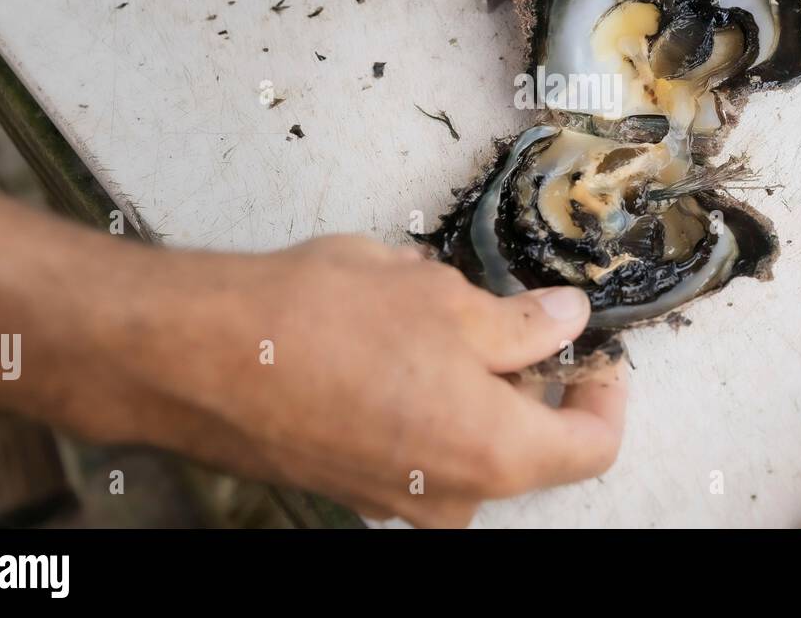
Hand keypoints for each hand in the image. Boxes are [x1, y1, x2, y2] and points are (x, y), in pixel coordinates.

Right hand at [105, 235, 625, 527]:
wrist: (194, 356)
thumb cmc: (319, 323)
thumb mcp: (444, 298)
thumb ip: (520, 323)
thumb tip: (564, 321)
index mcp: (493, 453)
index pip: (591, 444)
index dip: (606, 392)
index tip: (598, 350)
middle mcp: (450, 497)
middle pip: (528, 445)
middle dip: (532, 378)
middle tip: (516, 314)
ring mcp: (396, 501)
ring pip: (467, 439)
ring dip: (472, 382)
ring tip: (433, 312)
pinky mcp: (351, 485)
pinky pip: (416, 444)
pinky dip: (425, 398)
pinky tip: (387, 340)